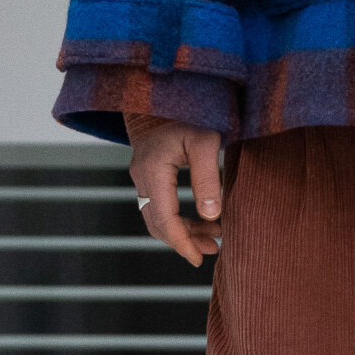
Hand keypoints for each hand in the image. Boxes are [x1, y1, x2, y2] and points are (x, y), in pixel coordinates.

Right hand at [124, 115, 223, 266]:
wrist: (167, 96)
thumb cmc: (191, 114)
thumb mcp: (206, 142)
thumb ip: (207, 179)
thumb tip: (212, 216)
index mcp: (153, 169)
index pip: (164, 218)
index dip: (181, 242)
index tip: (199, 258)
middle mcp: (141, 176)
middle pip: (157, 223)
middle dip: (184, 241)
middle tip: (213, 250)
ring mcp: (141, 176)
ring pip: (156, 217)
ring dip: (183, 232)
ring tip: (214, 240)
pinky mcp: (147, 176)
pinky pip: (158, 206)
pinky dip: (178, 219)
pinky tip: (202, 222)